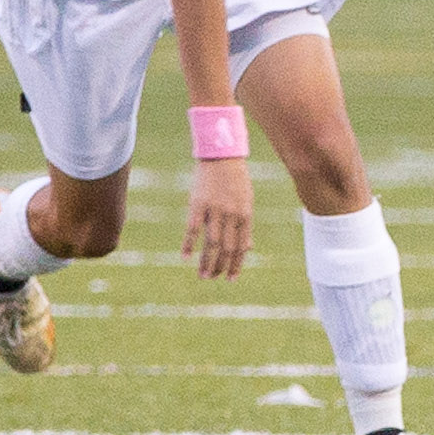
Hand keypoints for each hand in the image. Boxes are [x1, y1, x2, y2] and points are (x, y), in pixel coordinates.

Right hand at [183, 157, 252, 279]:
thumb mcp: (247, 202)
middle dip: (221, 266)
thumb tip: (248, 247)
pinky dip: (189, 243)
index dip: (236, 263)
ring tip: (203, 275)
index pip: (241, 246)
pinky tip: (185, 257)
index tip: (231, 278)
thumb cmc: (236, 180)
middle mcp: (231, 214)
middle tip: (214, 278)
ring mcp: (214, 210)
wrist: (221, 156)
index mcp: (245, 214)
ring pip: (211, 243)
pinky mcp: (197, 204)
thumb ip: (246, 226)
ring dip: (206, 261)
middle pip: (226, 247)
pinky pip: (193, 228)